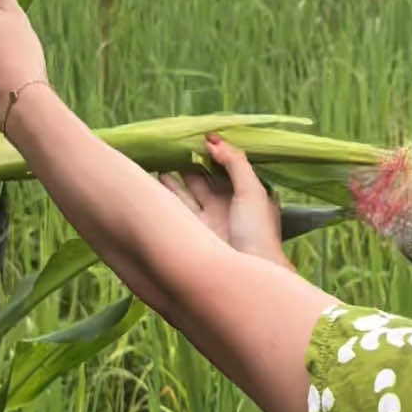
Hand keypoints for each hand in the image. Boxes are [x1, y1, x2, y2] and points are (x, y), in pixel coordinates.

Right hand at [160, 136, 290, 268]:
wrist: (247, 275)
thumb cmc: (257, 232)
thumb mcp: (252, 191)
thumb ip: (235, 162)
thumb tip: (213, 141)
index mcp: (246, 194)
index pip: (227, 166)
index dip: (213, 152)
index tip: (196, 136)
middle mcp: (225, 205)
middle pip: (203, 178)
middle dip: (189, 162)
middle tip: (171, 144)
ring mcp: (207, 219)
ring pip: (186, 191)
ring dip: (172, 176)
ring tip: (158, 158)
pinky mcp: (191, 230)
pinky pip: (175, 206)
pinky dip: (164, 192)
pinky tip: (153, 178)